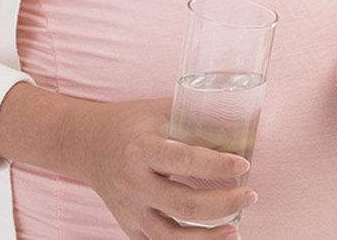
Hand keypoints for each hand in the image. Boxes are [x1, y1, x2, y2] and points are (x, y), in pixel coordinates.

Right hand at [65, 98, 256, 238]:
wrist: (85, 144)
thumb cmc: (130, 123)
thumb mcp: (159, 110)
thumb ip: (196, 116)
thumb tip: (241, 125)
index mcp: (142, 150)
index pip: (184, 161)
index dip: (217, 166)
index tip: (244, 164)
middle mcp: (133, 183)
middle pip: (183, 204)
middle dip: (223, 204)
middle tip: (250, 195)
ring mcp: (129, 209)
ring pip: (171, 236)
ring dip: (208, 238)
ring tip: (236, 229)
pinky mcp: (129, 225)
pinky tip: (212, 239)